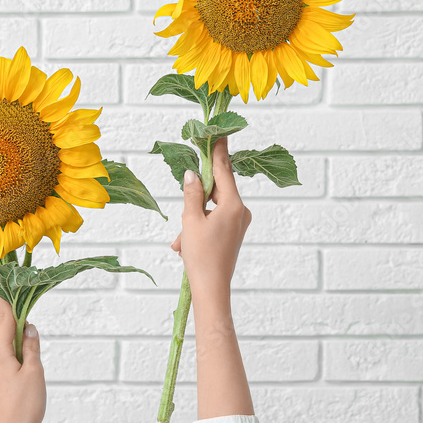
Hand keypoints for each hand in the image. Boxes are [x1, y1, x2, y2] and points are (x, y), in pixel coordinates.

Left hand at [0, 297, 45, 422]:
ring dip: (4, 337)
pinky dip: (5, 351)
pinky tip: (22, 363)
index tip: (8, 286)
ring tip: (26, 349)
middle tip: (23, 330)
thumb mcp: (35, 372)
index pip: (3, 321)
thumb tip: (29, 327)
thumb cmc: (26, 406)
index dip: (7, 303)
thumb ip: (32, 346)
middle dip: (2, 322)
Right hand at [170, 135, 252, 305]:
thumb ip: (191, 194)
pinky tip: (185, 243)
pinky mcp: (234, 233)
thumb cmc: (201, 256)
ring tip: (181, 238)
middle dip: (196, 197)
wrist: (212, 290)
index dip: (218, 150)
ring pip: (212, 207)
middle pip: (216, 189)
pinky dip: (199, 227)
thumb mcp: (191, 220)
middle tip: (185, 205)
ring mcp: (239, 223)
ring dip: (193, 217)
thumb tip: (192, 174)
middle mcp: (241, 211)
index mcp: (234, 204)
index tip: (218, 132)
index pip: (223, 169)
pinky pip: (214, 220)